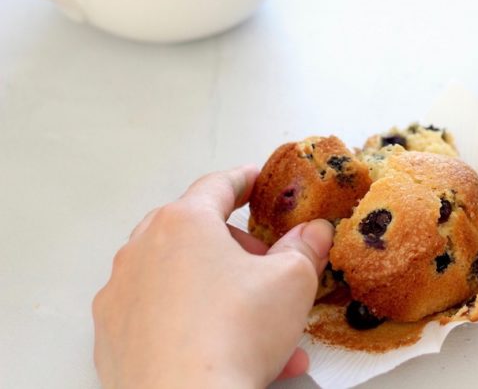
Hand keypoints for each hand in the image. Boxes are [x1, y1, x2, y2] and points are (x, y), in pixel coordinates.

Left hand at [92, 166, 334, 388]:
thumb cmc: (233, 335)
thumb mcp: (293, 281)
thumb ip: (305, 248)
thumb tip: (314, 232)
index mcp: (184, 223)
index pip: (217, 186)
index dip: (244, 181)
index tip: (255, 180)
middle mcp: (142, 250)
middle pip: (193, 231)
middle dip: (232, 245)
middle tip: (264, 264)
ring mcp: (121, 295)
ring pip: (178, 278)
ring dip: (217, 291)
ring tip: (258, 324)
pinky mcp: (112, 337)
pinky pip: (159, 317)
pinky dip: (191, 324)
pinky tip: (225, 349)